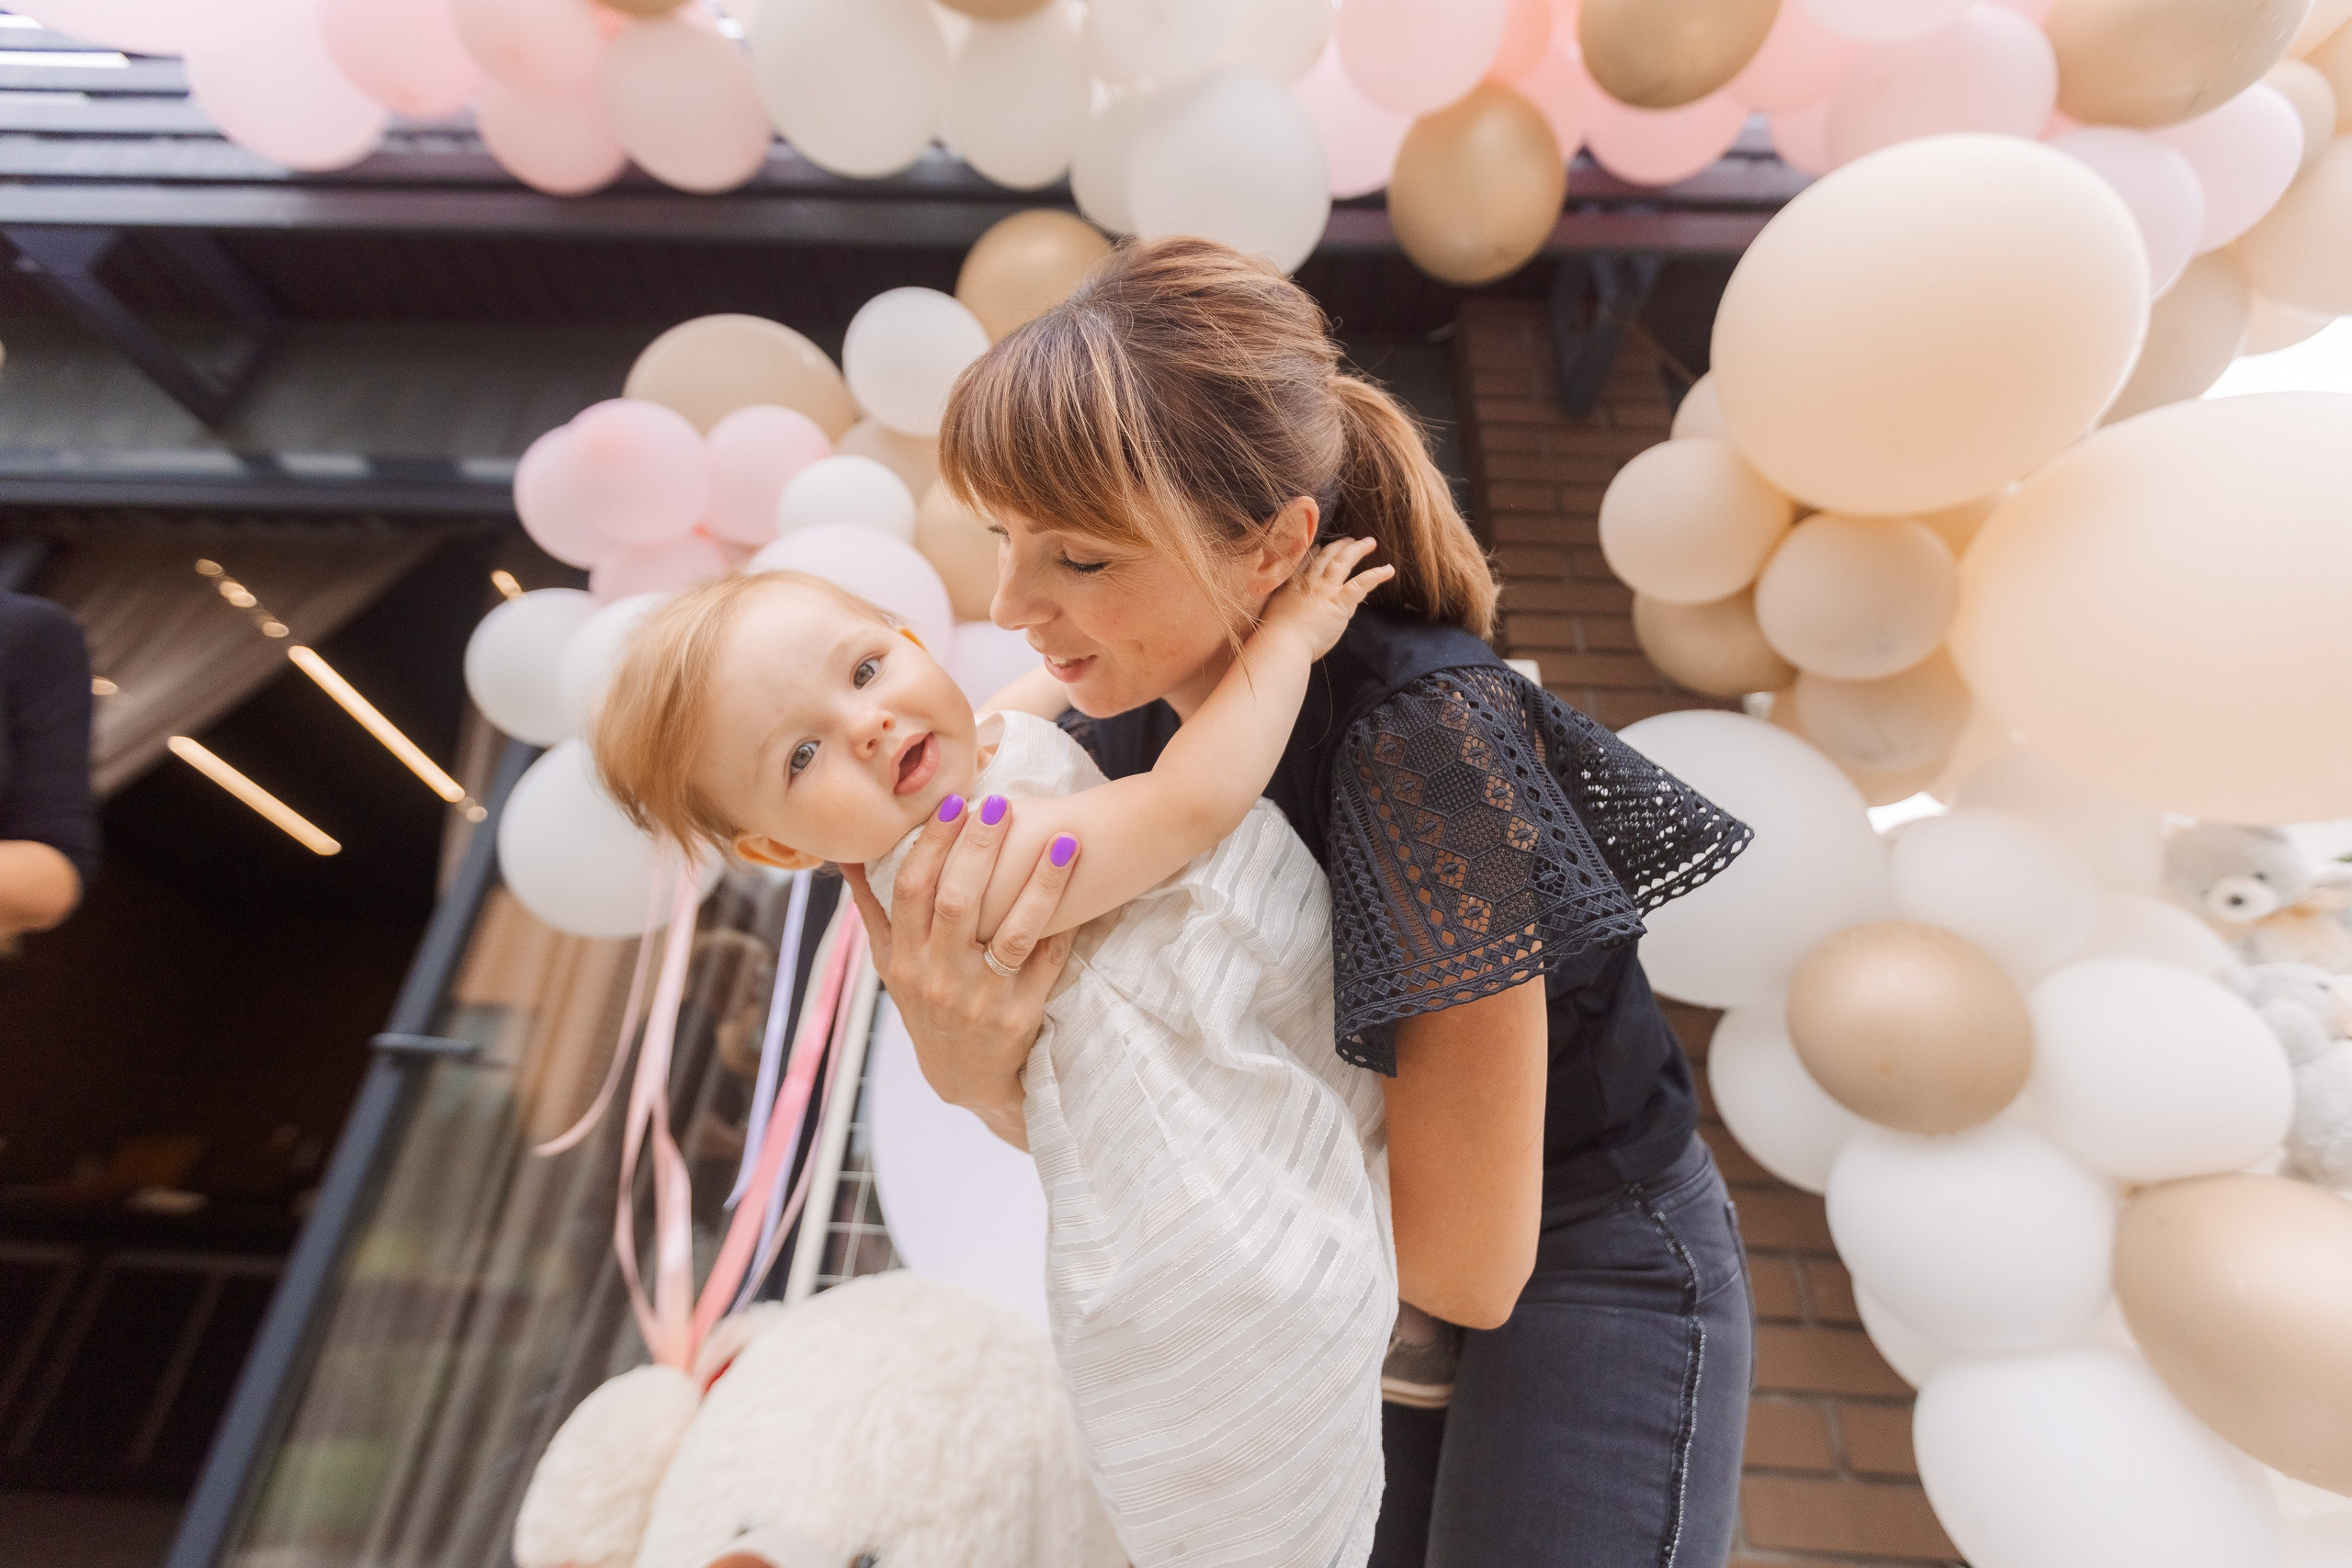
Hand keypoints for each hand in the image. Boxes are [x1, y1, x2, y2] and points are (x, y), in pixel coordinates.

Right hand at [840, 796, 1079, 1150]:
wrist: (963, 1080)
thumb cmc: (926, 1008)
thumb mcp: (890, 966)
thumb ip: (873, 910)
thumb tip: (850, 855)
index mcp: (903, 958)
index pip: (911, 889)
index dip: (931, 844)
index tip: (954, 803)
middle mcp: (937, 977)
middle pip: (957, 902)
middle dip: (980, 849)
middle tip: (1003, 803)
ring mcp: (980, 999)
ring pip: (1012, 932)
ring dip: (1040, 884)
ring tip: (1065, 840)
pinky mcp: (1019, 1016)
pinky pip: (1047, 963)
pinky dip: (1066, 927)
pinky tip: (1087, 893)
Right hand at [1256, 537, 1395, 662]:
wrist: (1281, 643)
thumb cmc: (1274, 635)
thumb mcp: (1275, 612)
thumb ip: (1287, 604)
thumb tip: (1296, 606)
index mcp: (1292, 584)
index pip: (1305, 561)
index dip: (1314, 552)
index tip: (1319, 546)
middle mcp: (1309, 581)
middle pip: (1326, 556)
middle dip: (1339, 546)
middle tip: (1349, 540)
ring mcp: (1325, 589)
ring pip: (1343, 561)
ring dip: (1358, 549)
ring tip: (1369, 543)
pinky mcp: (1339, 601)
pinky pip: (1361, 583)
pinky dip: (1376, 575)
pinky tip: (1388, 570)